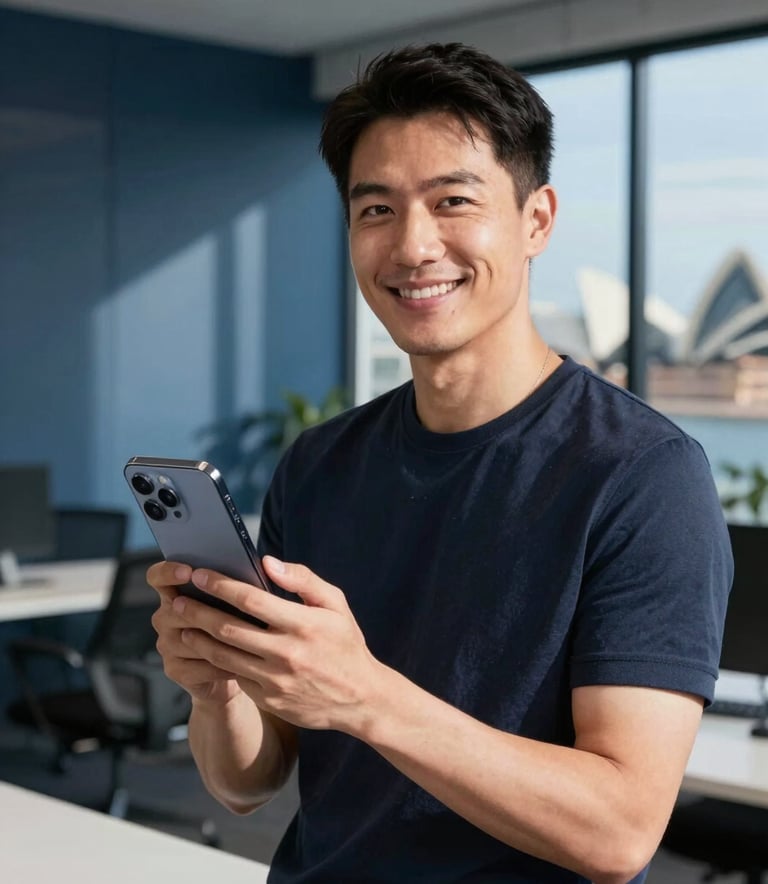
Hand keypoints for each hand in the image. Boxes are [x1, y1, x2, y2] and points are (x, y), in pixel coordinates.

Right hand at [147, 561, 241, 704]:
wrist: (236, 666)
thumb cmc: (239, 624)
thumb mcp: (238, 601)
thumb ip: (240, 583)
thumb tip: (265, 564)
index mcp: (175, 593)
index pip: (157, 576)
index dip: (168, 572)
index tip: (188, 571)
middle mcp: (165, 617)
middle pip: (174, 610)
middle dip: (203, 611)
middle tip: (231, 613)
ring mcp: (167, 645)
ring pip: (189, 639)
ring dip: (218, 640)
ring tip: (247, 641)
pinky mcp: (174, 670)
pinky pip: (198, 665)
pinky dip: (222, 665)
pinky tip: (243, 664)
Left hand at [170, 556, 384, 732]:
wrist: (360, 699)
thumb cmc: (345, 643)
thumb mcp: (335, 604)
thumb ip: (303, 579)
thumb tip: (268, 562)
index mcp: (304, 625)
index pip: (251, 600)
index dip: (221, 586)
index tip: (200, 575)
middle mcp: (287, 653)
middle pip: (229, 629)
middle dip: (197, 612)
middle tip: (177, 600)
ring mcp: (276, 680)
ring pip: (224, 656)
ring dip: (198, 639)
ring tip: (182, 625)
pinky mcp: (269, 699)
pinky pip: (235, 676)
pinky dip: (215, 662)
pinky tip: (204, 650)